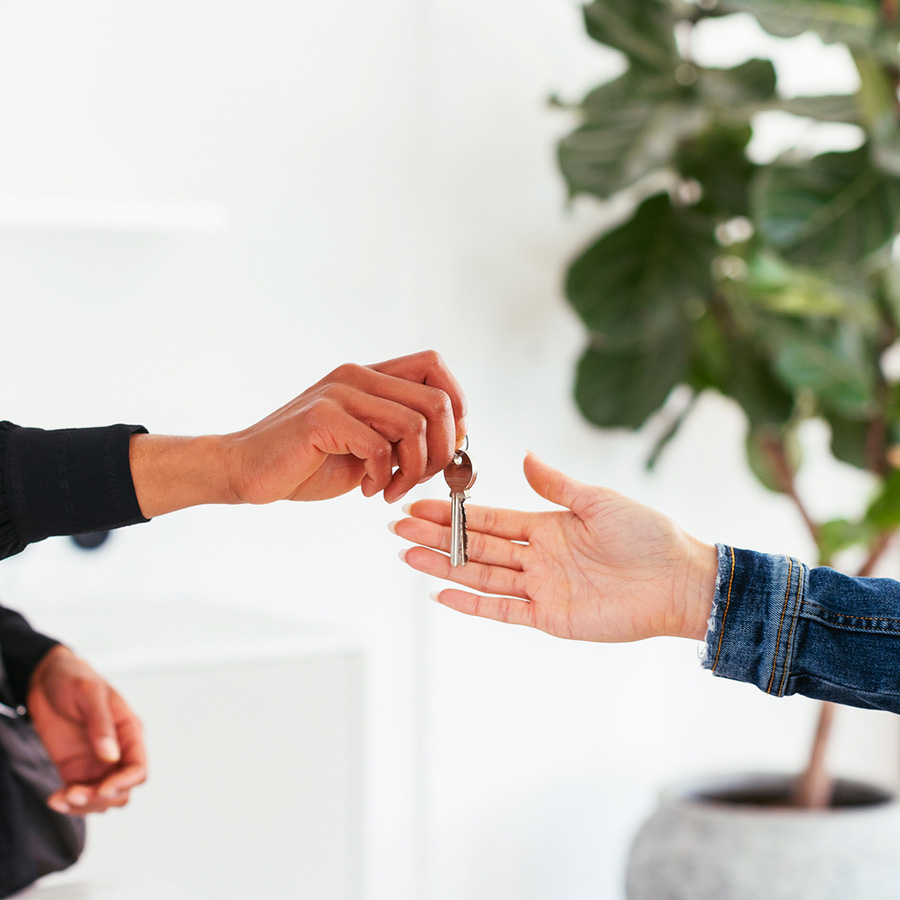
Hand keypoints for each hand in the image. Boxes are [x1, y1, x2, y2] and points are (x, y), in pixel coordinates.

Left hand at [27, 646, 146, 814]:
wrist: (46, 679)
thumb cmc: (74, 678)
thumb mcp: (89, 693)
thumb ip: (101, 724)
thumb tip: (111, 756)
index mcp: (128, 732)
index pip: (138, 768)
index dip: (124, 783)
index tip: (101, 789)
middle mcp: (116, 752)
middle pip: (122, 791)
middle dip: (101, 799)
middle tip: (74, 793)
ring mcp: (95, 764)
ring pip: (102, 801)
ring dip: (83, 806)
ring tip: (60, 797)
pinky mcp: (74, 771)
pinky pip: (78, 797)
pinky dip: (68, 805)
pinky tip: (54, 798)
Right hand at [130, 350, 467, 514]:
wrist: (247, 470)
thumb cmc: (308, 462)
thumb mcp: (368, 446)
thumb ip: (404, 436)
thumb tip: (457, 440)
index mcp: (369, 377)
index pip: (434, 367)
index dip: (456, 405)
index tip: (447, 445)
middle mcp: (357, 375)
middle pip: (436, 401)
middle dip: (443, 450)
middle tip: (419, 478)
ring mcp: (339, 393)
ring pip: (414, 425)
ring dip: (413, 469)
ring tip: (389, 488)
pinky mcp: (322, 417)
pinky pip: (379, 446)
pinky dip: (382, 476)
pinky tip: (366, 489)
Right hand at [394, 454, 717, 641]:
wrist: (678, 580)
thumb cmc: (646, 535)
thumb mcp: (597, 500)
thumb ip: (555, 485)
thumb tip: (524, 457)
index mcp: (546, 525)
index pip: (488, 519)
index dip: (454, 514)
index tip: (420, 505)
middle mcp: (537, 557)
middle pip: (475, 547)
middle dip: (436, 537)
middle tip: (397, 528)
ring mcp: (540, 588)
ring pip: (480, 576)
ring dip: (444, 567)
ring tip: (408, 555)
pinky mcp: (549, 617)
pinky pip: (502, 610)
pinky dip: (471, 604)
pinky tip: (441, 595)